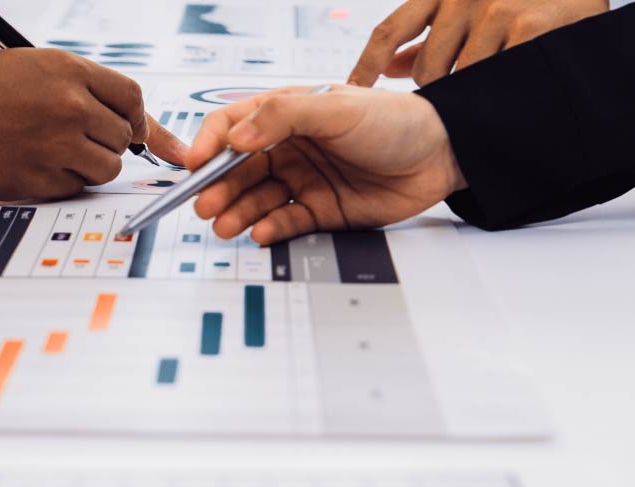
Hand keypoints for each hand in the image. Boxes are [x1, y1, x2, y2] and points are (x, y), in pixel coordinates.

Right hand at [0, 50, 176, 200]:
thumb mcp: (32, 65)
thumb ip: (78, 87)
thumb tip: (127, 121)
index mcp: (69, 71)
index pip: (131, 98)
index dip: (136, 118)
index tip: (132, 130)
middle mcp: (67, 107)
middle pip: (122, 138)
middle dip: (107, 144)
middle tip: (82, 143)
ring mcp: (52, 145)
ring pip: (105, 169)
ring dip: (90, 167)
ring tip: (62, 156)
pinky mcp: (33, 179)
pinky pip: (73, 189)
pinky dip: (62, 182)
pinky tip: (37, 167)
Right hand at [188, 86, 464, 243]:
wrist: (441, 156)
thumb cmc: (394, 120)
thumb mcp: (336, 107)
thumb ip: (284, 117)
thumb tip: (237, 136)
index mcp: (287, 113)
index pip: (234, 125)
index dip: (210, 143)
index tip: (194, 164)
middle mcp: (289, 146)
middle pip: (239, 168)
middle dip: (218, 187)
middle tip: (205, 204)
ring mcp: (303, 179)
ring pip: (256, 198)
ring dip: (236, 211)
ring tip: (224, 224)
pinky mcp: (321, 210)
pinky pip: (285, 221)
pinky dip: (269, 227)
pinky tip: (258, 231)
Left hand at [350, 0, 605, 86]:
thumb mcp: (465, 3)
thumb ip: (426, 33)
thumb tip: (387, 69)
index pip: (390, 30)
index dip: (365, 65)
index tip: (350, 94)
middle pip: (428, 68)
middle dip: (435, 93)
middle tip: (453, 105)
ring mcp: (497, 12)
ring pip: (463, 78)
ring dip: (471, 95)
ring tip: (489, 94)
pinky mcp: (530, 27)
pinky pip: (499, 75)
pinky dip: (499, 90)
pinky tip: (509, 90)